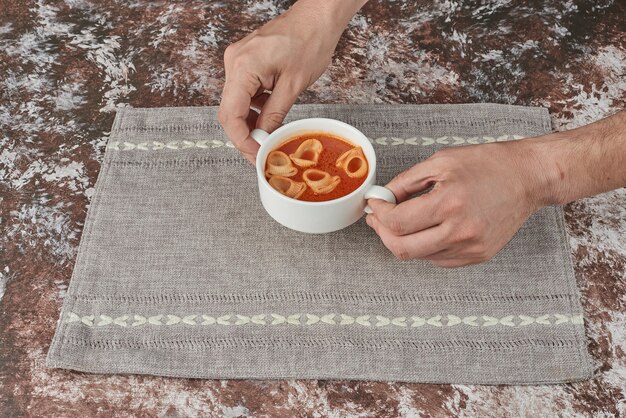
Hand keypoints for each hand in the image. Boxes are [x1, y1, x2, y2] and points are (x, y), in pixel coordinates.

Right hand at [219, 1, 361, 162]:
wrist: (316, 19)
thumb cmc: (309, 42)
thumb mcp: (293, 86)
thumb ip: (274, 115)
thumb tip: (263, 138)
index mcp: (243, 67)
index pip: (231, 115)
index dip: (241, 140)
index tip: (255, 155)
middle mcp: (234, 62)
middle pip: (229, 111)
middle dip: (244, 135)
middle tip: (259, 154)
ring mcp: (237, 61)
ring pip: (235, 103)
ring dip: (249, 123)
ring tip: (267, 139)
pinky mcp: (245, 62)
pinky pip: (243, 92)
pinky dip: (253, 108)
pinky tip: (267, 119)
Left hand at [366, 140, 554, 266]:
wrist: (528, 178)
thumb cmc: (487, 164)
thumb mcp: (440, 162)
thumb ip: (405, 182)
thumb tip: (382, 198)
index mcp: (449, 204)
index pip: (397, 222)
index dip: (378, 214)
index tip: (375, 204)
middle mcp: (461, 232)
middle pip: (402, 248)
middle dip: (383, 233)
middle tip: (378, 218)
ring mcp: (471, 248)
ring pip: (418, 256)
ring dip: (403, 239)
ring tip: (403, 220)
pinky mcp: (478, 256)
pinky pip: (438, 259)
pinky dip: (424, 246)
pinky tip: (426, 228)